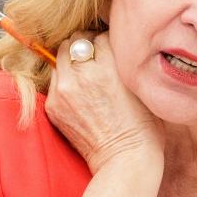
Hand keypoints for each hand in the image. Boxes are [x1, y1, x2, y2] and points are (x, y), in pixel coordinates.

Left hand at [46, 32, 163, 173]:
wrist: (124, 160)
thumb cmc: (143, 125)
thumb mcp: (139, 84)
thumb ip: (121, 61)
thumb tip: (110, 45)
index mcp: (107, 67)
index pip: (98, 36)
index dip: (105, 42)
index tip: (108, 49)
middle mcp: (81, 76)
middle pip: (74, 41)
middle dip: (84, 45)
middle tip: (93, 55)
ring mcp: (63, 91)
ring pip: (60, 57)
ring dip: (71, 60)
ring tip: (84, 73)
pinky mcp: (53, 106)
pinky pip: (54, 80)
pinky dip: (64, 80)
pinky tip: (78, 93)